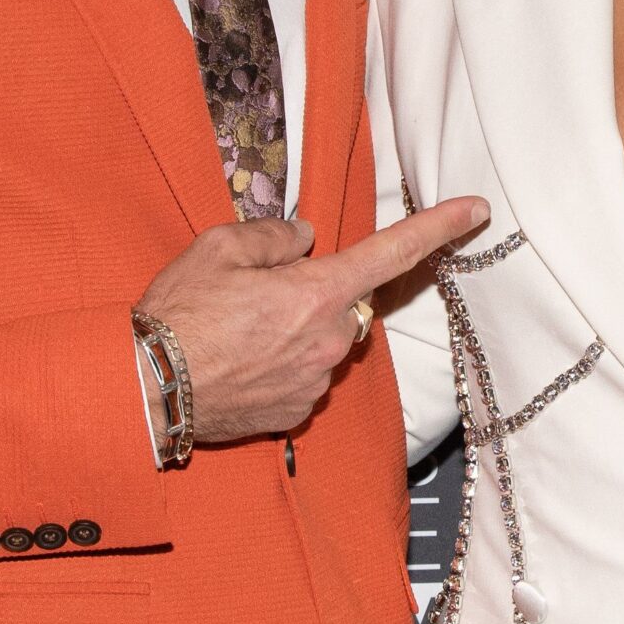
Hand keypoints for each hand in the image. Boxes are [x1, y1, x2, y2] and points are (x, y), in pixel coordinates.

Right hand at [138, 198, 487, 444]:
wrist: (146, 390)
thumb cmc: (178, 315)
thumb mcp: (218, 247)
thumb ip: (273, 237)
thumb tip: (304, 239)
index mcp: (316, 292)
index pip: (393, 253)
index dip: (439, 227)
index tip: (477, 210)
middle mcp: (327, 341)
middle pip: (346, 304)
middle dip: (316, 293)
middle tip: (257, 294)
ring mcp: (314, 382)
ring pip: (325, 343)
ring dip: (296, 332)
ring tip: (236, 332)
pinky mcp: (296, 413)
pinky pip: (305, 378)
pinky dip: (282, 366)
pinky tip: (239, 364)